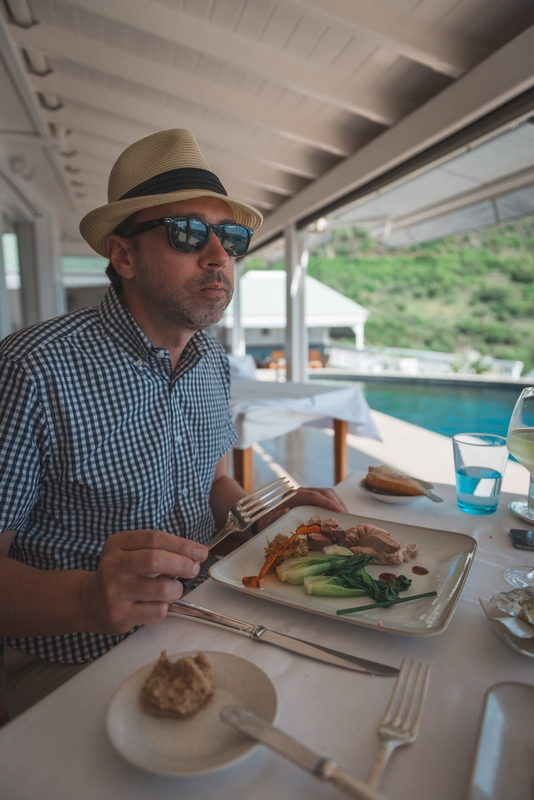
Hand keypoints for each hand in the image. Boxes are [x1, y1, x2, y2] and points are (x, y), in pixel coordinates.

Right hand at [80, 530, 207, 634]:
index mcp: (117, 544)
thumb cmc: (120, 573)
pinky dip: (166, 607)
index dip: (182, 545)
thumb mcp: (129, 552)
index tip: (200, 551)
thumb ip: (158, 549)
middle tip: (193, 569)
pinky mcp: (121, 616)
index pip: (155, 539)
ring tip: (174, 589)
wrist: (88, 602)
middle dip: (183, 564)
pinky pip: (157, 611)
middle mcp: (113, 566)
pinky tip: (159, 603)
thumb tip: (195, 554)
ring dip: (176, 589)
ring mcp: (115, 592)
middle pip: (156, 560)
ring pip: (161, 589)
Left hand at [256, 487, 348, 531]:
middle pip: (323, 492)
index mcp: (293, 496)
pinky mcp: (312, 499)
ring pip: (327, 494)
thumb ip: (276, 516)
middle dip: (336, 502)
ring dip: (338, 503)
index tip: (338, 510)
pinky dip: (335, 505)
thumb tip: (286, 510)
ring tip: (346, 515)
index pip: (313, 495)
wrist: (268, 518)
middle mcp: (302, 492)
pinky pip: (326, 498)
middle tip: (346, 515)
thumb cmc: (270, 521)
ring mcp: (308, 494)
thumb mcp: (271, 520)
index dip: (327, 502)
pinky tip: (340, 514)